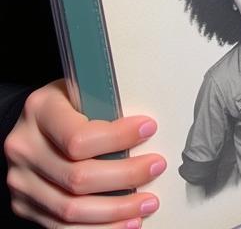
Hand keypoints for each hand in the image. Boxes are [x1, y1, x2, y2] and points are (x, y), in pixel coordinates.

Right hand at [4, 79, 164, 227]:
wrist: (34, 120)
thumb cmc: (69, 101)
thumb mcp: (83, 87)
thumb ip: (106, 102)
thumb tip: (149, 126)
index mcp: (40, 111)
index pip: (79, 138)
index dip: (118, 138)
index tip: (149, 129)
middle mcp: (25, 148)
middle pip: (78, 177)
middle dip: (126, 176)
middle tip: (156, 167)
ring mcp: (22, 181)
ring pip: (71, 209)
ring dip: (116, 210)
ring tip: (147, 202)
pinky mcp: (26, 205)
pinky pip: (62, 228)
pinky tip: (126, 223)